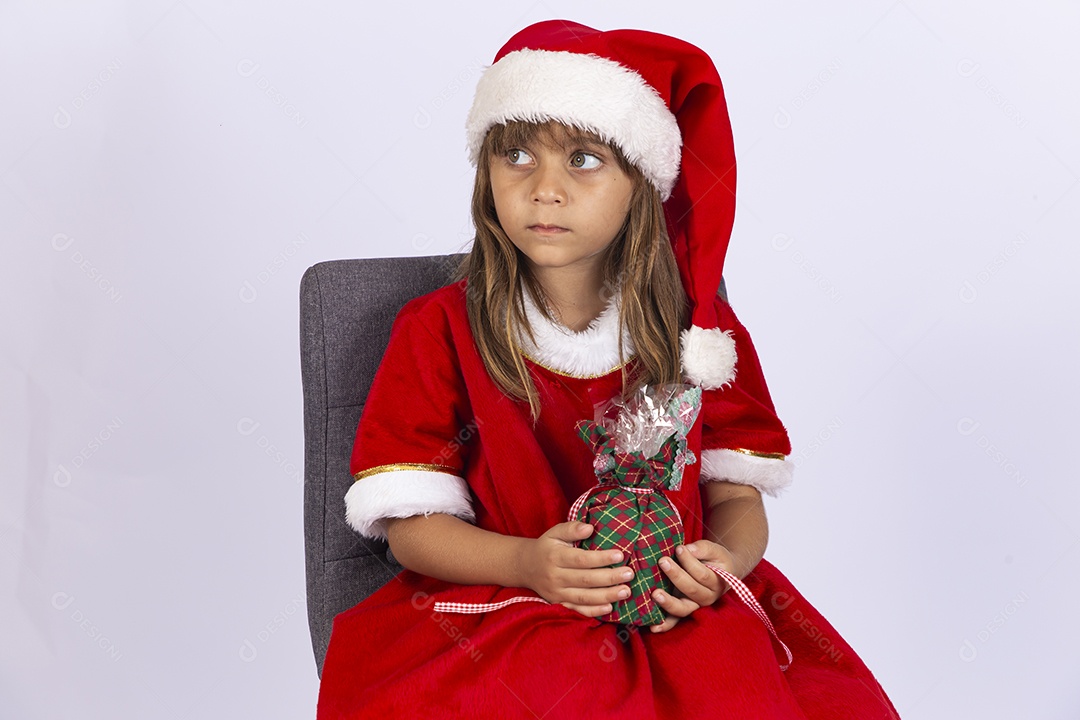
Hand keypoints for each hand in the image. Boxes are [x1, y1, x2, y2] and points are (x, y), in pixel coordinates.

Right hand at [518, 521, 633, 617]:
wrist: (526, 567)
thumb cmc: (547, 547)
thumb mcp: (555, 533)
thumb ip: (572, 529)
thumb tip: (589, 527)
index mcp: (555, 557)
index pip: (581, 559)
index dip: (601, 558)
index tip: (620, 555)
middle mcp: (555, 577)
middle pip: (586, 580)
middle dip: (610, 577)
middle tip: (629, 574)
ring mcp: (556, 593)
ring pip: (584, 598)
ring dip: (607, 596)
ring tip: (626, 591)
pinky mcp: (558, 604)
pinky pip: (577, 611)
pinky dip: (594, 611)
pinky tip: (610, 607)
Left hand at [649, 540, 736, 633]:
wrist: (722, 572)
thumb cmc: (715, 559)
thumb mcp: (714, 550)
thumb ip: (703, 548)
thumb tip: (687, 549)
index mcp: (717, 583)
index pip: (702, 574)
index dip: (690, 562)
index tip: (679, 549)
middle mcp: (707, 598)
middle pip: (692, 590)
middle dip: (676, 576)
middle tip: (662, 561)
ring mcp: (694, 606)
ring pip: (683, 609)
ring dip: (668, 603)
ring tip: (655, 594)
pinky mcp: (683, 609)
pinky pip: (675, 620)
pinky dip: (664, 625)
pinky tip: (653, 627)